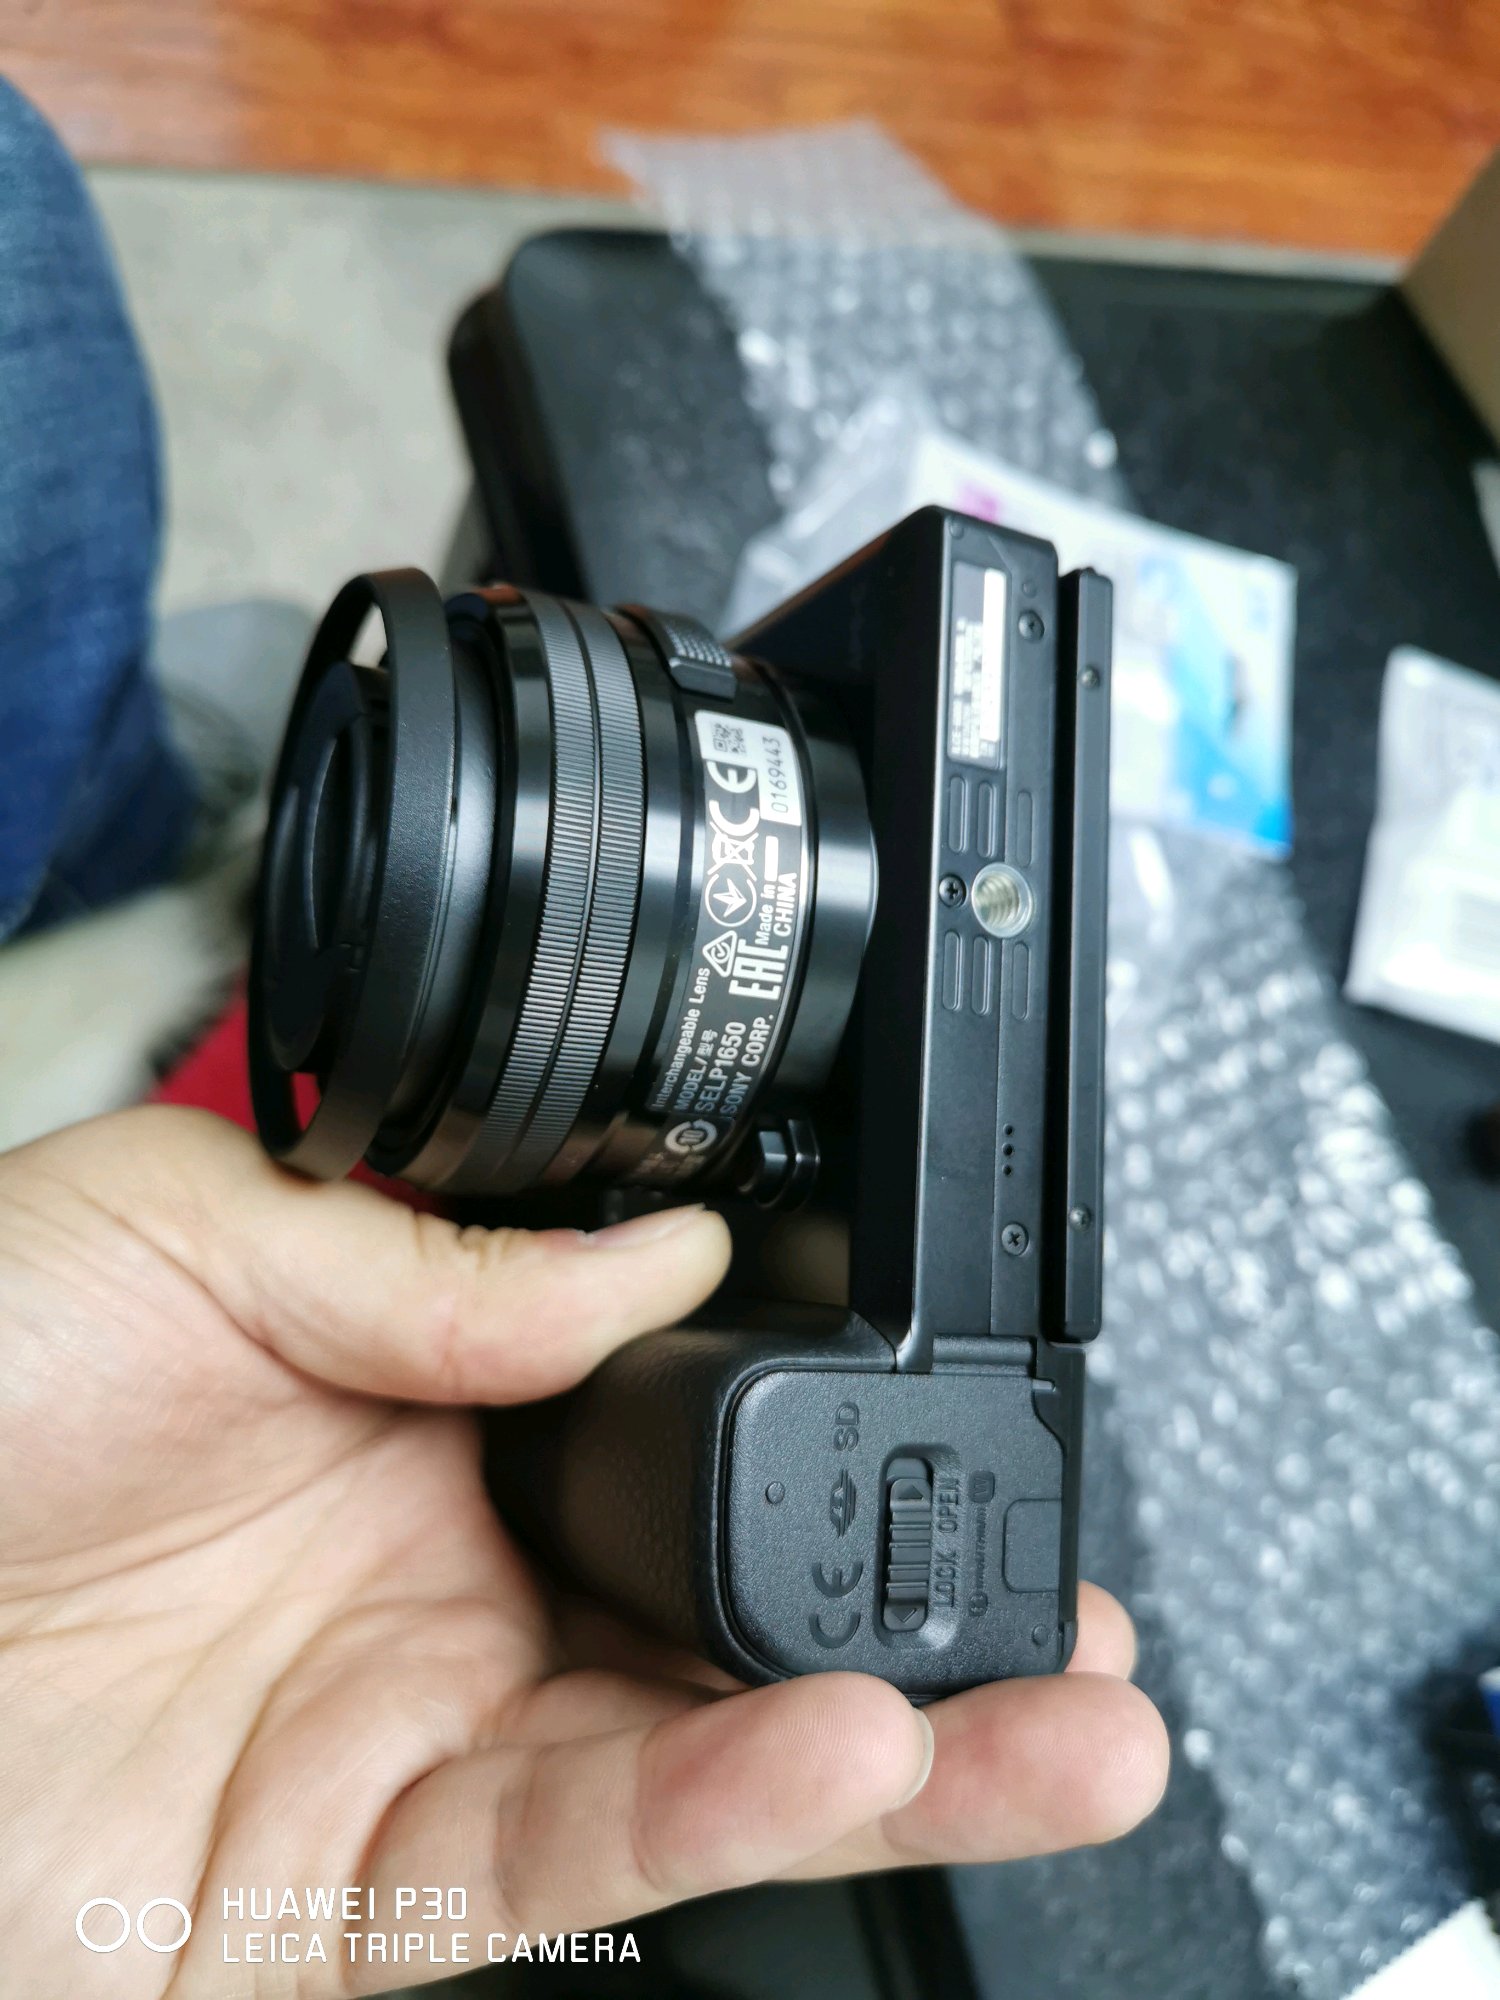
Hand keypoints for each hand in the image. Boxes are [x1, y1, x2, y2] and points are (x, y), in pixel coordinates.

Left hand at [0, 1107, 1166, 1996]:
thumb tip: (671, 1253)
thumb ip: (446, 1253)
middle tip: (1079, 1598)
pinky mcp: (371, 1888)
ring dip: (900, 1742)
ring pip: (707, 1756)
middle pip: (726, 1602)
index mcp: (420, 1401)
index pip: (667, 1418)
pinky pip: (587, 1860)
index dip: (806, 1420)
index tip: (932, 1397)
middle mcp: (452, 1573)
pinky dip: (731, 1811)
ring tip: (1067, 1715)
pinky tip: (851, 1756)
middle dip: (918, 1609)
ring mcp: (425, 1735)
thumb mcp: (190, 1233)